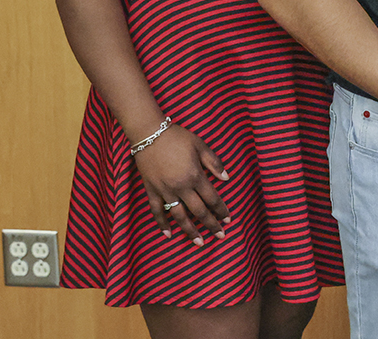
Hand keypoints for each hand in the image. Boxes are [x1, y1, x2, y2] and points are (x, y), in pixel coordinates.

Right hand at [133, 125, 230, 245]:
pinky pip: (157, 211)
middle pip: (199, 211)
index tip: (228, 220)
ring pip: (179, 216)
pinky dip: (162, 224)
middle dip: (211, 225)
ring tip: (199, 243)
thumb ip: (214, 163)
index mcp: (195, 176)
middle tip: (220, 236)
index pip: (212, 199)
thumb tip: (227, 179)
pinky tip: (168, 234)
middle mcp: (181, 187)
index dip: (221, 210)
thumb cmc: (178, 137)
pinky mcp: (151, 190)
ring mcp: (165, 191)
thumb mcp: (201, 145)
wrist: (149, 134)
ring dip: (189, 231)